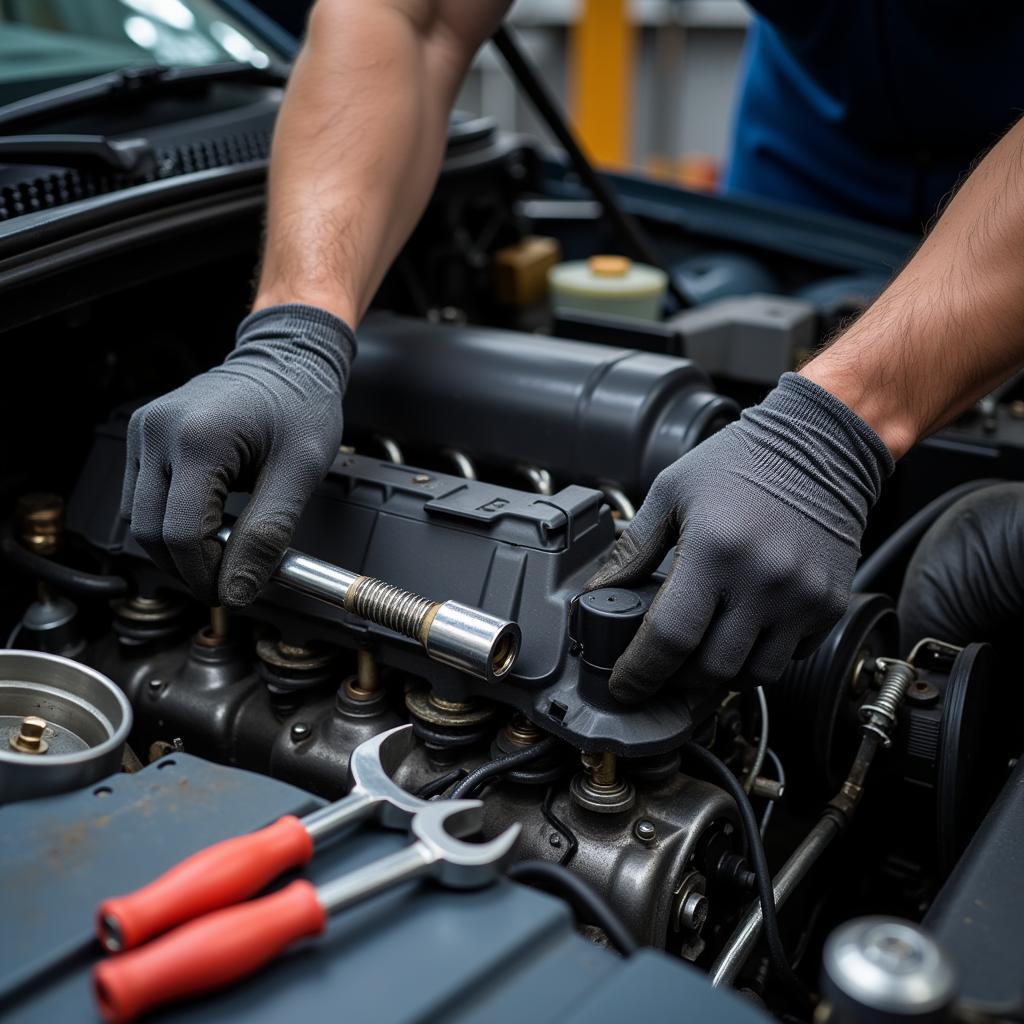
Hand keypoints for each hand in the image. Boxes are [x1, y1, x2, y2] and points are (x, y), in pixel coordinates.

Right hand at [120, 304, 354, 607]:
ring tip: (226, 546)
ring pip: (140, 520)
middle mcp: (159, 431)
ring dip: (178, 548)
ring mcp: (145, 431)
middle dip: (190, 567)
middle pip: (152, 533)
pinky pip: (144, 498)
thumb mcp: (301, 472)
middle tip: (233, 577)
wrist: (287, 358)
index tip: (236, 590)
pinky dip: (172, 521)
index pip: (183, 534)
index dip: (208, 574)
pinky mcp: (144, 435)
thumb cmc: (300, 403)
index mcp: (199, 438)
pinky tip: (211, 520)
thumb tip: (240, 588)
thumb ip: (269, 534)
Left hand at [584, 373, 892, 702]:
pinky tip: (742, 631)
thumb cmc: (740, 461)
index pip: (670, 638)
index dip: (640, 673)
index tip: (624, 685)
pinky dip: (760, 656)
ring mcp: (802, 597)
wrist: (820, 443)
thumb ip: (633, 547)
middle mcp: (763, 580)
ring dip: (720, 677)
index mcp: (715, 550)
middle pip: (711, 670)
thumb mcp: (671, 491)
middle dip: (676, 681)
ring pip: (754, 675)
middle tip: (660, 671)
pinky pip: (790, 656)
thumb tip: (599, 592)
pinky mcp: (830, 604)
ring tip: (700, 655)